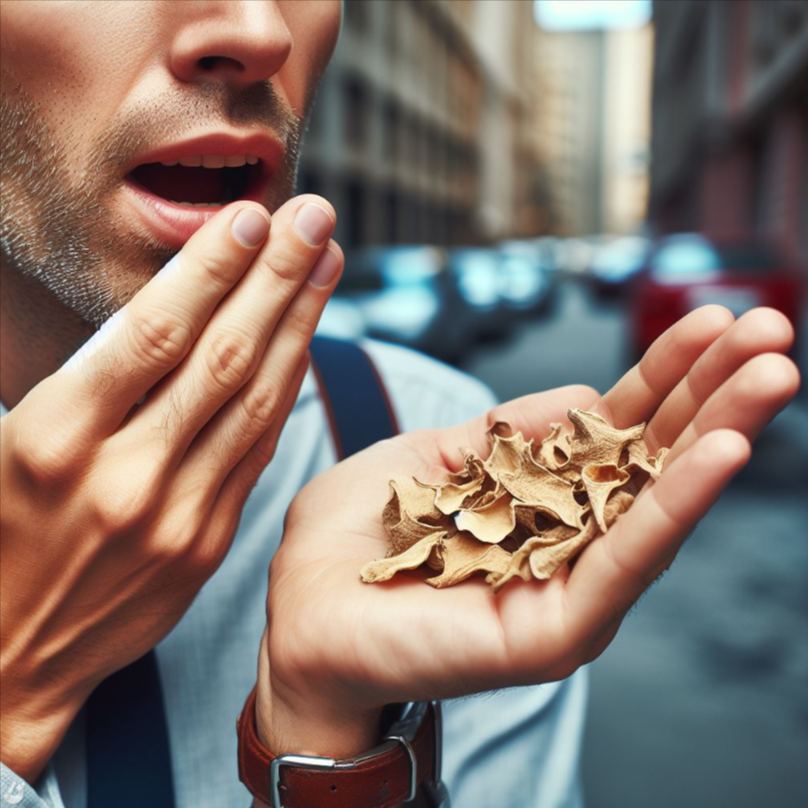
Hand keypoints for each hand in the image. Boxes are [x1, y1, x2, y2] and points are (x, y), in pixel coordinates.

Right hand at [0, 196, 343, 780]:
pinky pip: (257, 450)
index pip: (151, 332)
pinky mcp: (206, 545)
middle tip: (317, 218)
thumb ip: (84, 379)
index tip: (252, 215)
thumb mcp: (6, 446)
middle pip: (221, 356)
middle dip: (276, 278)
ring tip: (329, 265)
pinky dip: (285, 390)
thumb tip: (171, 305)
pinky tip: (306, 342)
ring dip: (299, 325)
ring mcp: (174, 516)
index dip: (210, 268)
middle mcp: (123, 475)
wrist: (3, 659)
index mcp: (54, 439)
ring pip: (255, 400)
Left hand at [256, 306, 799, 760]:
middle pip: (650, 463)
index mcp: (540, 501)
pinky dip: (673, 503)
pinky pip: (624, 560)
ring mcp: (568, 590)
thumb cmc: (360, 533)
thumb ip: (513, 431)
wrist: (301, 614)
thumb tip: (589, 396)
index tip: (708, 319)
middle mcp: (567, 545)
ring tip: (771, 376)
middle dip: (712, 395)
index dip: (661, 375)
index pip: (614, 432)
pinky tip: (719, 449)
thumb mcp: (438, 457)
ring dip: (716, 436)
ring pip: (655, 507)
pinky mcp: (555, 630)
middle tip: (773, 333)